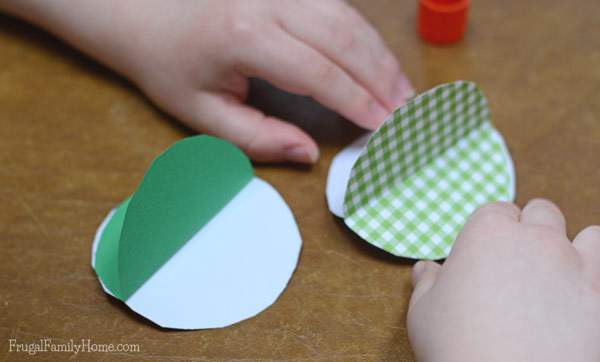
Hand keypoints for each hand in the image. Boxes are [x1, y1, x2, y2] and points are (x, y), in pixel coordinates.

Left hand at [126, 0, 412, 162]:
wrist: (142, 14)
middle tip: (407, 112)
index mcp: (246, 36)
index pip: (320, 72)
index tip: (384, 125)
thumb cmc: (169, 66)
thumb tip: (308, 152)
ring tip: (402, 90)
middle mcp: (269, 1)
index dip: (358, 100)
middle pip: (344, 39)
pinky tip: (378, 61)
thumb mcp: (202, 114)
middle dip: (381, 78)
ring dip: (380, 55)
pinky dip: (364, 36)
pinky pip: (337, 7)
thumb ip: (257, 138)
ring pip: (348, 18)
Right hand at [408, 199, 599, 361]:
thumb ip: (427, 283)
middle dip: (533, 230)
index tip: (486, 253)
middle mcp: (535, 239)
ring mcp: (574, 265)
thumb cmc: (456, 347)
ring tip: (561, 274)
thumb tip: (426, 269)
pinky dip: (597, 275)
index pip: (496, 211)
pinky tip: (583, 293)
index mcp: (487, 233)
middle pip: (542, 213)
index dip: (491, 231)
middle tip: (520, 263)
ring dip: (576, 248)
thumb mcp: (424, 313)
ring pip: (588, 235)